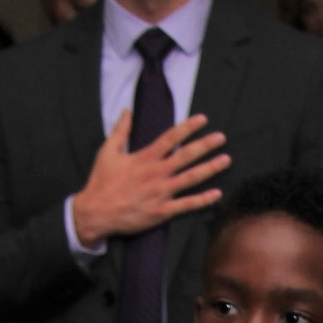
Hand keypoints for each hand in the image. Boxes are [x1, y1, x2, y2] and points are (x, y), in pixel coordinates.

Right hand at [71, 110, 229, 246]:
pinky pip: (187, 205)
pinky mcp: (162, 212)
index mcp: (145, 158)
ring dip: (210, 168)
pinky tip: (217, 194)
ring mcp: (161, 193)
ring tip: (226, 160)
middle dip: (205, 145)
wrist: (96, 213)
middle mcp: (156, 173)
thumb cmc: (101, 182)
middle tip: (221, 137)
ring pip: (191, 178)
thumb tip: (127, 110)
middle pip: (186, 156)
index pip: (171, 138)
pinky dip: (203, 200)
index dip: (188, 127)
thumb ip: (120, 130)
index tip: (203, 119)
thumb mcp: (107, 151)